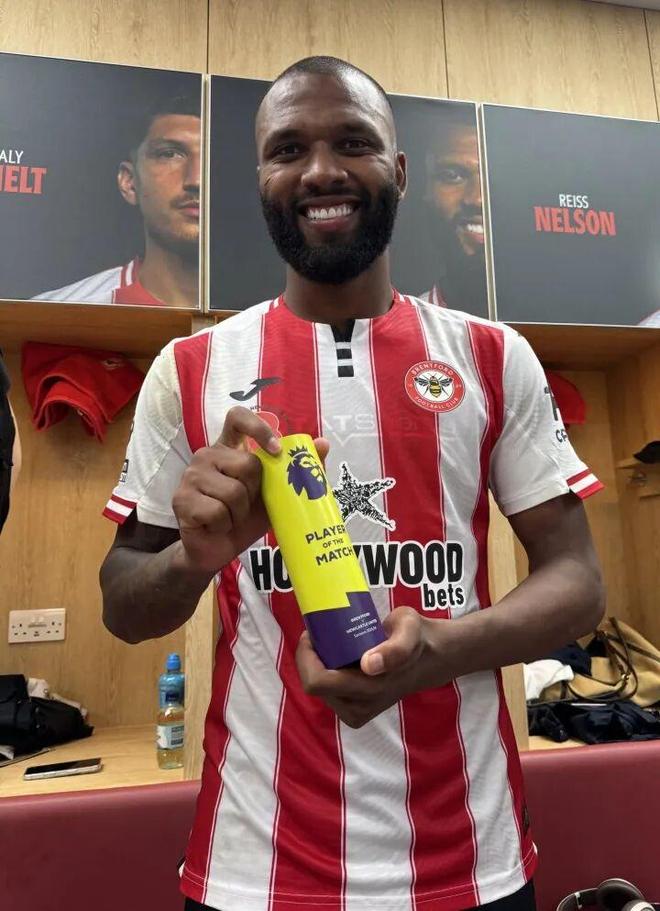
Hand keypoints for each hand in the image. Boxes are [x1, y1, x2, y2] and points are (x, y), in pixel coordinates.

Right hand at [172, 404, 327, 573]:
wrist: (217, 550)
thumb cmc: (244, 518)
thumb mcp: (275, 494)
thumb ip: (296, 470)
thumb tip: (324, 443)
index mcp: (228, 448)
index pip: (238, 417)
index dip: (259, 427)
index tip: (276, 450)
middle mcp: (207, 455)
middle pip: (248, 464)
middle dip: (255, 492)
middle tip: (245, 505)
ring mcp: (191, 475)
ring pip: (233, 492)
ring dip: (239, 514)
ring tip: (230, 518)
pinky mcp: (181, 499)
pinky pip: (216, 511)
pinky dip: (223, 525)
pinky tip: (215, 526)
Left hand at [295, 606, 443, 727]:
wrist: (428, 658)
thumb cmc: (416, 639)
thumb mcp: (410, 630)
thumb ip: (396, 648)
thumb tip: (369, 666)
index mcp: (371, 689)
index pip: (317, 682)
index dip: (306, 656)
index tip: (314, 632)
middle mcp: (361, 707)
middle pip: (313, 684)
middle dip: (310, 657)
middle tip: (321, 633)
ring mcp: (357, 712)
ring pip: (318, 688)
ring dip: (317, 664)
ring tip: (331, 643)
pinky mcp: (355, 712)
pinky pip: (326, 691)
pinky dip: (325, 672)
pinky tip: (336, 657)